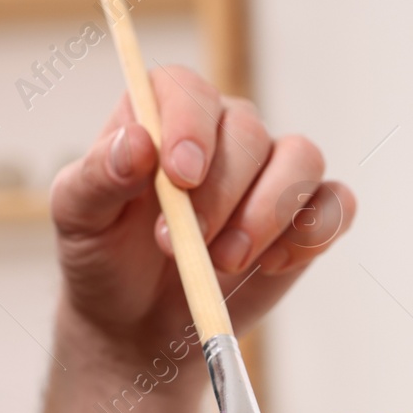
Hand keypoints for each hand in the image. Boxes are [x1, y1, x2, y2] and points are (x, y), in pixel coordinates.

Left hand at [49, 65, 353, 359]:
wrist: (138, 322)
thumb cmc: (105, 257)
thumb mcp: (77, 218)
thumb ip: (97, 177)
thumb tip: (136, 144)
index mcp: (164, 116)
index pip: (187, 90)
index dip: (189, 125)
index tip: (179, 177)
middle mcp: (224, 133)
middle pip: (248, 130)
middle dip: (222, 193)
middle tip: (185, 248)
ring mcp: (271, 172)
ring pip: (302, 159)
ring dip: (268, 213)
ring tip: (226, 261)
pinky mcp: (305, 215)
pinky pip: (336, 204)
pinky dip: (313, 232)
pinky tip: (272, 264)